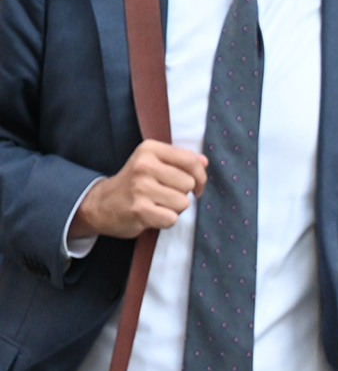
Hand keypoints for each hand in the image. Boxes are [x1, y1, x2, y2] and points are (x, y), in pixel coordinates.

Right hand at [70, 140, 206, 238]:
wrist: (99, 204)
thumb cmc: (134, 183)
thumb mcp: (153, 163)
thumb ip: (180, 160)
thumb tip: (205, 162)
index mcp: (150, 149)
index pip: (191, 160)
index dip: (200, 176)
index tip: (197, 185)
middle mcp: (144, 165)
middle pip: (188, 184)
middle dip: (182, 193)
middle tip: (164, 195)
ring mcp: (140, 188)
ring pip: (183, 202)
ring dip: (174, 208)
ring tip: (157, 205)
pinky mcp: (139, 209)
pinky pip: (172, 218)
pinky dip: (165, 221)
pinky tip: (152, 215)